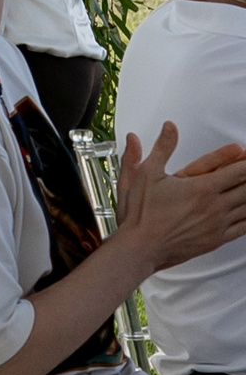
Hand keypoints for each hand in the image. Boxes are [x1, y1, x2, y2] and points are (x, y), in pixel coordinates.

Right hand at [120, 123, 245, 272]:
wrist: (140, 247)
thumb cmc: (140, 212)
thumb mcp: (145, 174)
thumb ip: (161, 148)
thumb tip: (170, 127)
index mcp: (201, 187)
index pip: (239, 171)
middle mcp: (215, 206)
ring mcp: (219, 224)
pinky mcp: (217, 239)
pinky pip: (245, 227)